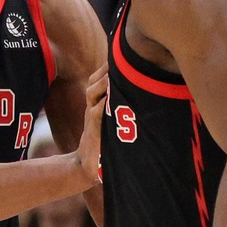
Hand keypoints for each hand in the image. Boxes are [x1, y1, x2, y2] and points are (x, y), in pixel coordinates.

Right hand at [78, 63, 107, 183]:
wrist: (87, 166)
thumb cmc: (103, 145)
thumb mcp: (110, 126)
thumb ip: (117, 112)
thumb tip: (140, 101)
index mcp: (97, 106)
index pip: (97, 82)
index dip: (104, 70)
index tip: (118, 60)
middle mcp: (92, 109)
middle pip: (93, 84)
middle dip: (103, 72)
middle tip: (116, 62)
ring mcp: (91, 119)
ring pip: (92, 95)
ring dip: (102, 85)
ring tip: (112, 76)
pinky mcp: (94, 131)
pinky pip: (95, 114)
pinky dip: (101, 106)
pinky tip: (108, 100)